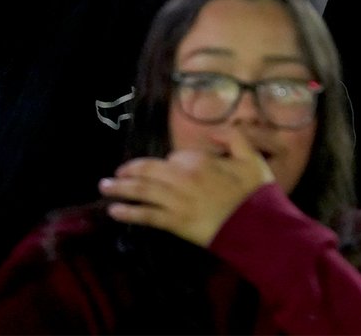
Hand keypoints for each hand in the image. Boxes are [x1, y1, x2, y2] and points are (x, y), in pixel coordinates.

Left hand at [100, 128, 273, 247]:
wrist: (256, 226)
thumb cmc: (255, 192)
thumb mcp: (251, 156)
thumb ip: (232, 137)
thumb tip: (212, 133)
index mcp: (199, 161)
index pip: (174, 157)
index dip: (170, 163)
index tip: (167, 168)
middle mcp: (182, 178)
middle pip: (148, 171)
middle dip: (129, 172)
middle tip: (115, 174)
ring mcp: (176, 201)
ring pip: (142, 191)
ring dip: (120, 189)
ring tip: (104, 187)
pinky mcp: (174, 222)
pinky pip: (146, 216)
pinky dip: (128, 213)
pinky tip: (114, 211)